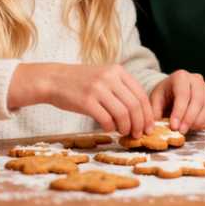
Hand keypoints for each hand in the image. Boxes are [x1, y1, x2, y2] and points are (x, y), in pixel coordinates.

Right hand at [8, 63, 153, 136]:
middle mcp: (110, 77)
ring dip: (126, 127)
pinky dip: (111, 127)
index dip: (147, 113)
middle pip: (134, 105)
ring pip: (123, 113)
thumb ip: (121, 88)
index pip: (141, 95)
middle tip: (138, 134)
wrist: (54, 79)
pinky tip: (109, 129)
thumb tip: (140, 113)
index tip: (149, 126)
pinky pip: (106, 119)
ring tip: (124, 133)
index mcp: (118, 71)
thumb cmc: (82, 82)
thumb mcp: (104, 76)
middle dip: (140, 123)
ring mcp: (98, 88)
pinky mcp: (86, 101)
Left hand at [149, 70, 204, 133]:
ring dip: (198, 121)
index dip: (179, 111)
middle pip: (198, 99)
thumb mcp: (155, 101)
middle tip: (181, 131)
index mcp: (180, 76)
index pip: (183, 94)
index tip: (174, 126)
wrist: (172, 92)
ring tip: (187, 130)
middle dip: (189, 118)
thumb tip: (154, 128)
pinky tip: (196, 127)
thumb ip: (155, 113)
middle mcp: (196, 79)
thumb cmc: (163, 96)